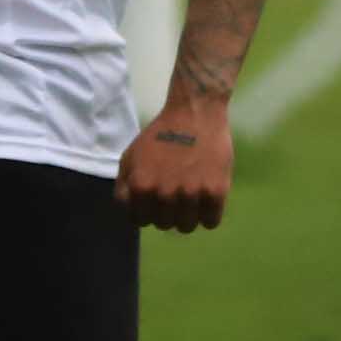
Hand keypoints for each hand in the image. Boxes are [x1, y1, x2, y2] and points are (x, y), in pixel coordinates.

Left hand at [117, 98, 234, 232]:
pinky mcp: (215, 192)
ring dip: (187, 215)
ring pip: (186, 227)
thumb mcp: (131, 156)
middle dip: (166, 211)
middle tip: (174, 191)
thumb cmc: (160, 135)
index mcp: (141, 187)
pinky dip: (208, 213)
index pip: (139, 221)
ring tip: (191, 195)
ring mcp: (191, 195)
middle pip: (163, 225)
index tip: (154, 198)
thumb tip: (129, 212)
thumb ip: (124, 186)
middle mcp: (164, 194)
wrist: (195, 113)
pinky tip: (206, 196)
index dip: (146, 210)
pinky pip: (210, 222)